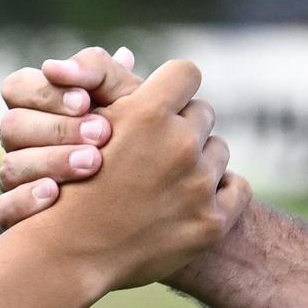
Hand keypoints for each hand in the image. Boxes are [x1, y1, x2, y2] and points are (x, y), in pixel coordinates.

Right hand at [0, 45, 151, 230]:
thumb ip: (119, 79)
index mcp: (38, 107)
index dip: (47, 93)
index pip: (18, 87)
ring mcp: (18, 181)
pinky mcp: (19, 221)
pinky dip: (27, 200)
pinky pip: (4, 210)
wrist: (154, 206)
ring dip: (51, 161)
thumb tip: (122, 54)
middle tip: (103, 134)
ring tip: (94, 163)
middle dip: (57, 129)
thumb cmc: (140, 141)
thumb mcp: (132, 105)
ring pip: (9, 167)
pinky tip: (55, 195)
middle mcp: (22, 143)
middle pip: (11, 126)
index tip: (86, 101)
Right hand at [16, 57, 242, 289]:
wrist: (70, 254)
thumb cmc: (69, 182)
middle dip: (184, 128)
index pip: (186, 73)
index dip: (174, 87)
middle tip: (158, 151)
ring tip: (168, 180)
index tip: (163, 103)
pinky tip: (192, 200)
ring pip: (219, 151)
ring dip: (200, 161)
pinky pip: (238, 188)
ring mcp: (198, 186)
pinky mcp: (212, 222)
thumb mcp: (81, 125)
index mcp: (147, 114)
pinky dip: (220, 192)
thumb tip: (131, 54)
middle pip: (204, 114)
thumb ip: (110, 85)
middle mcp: (178, 145)